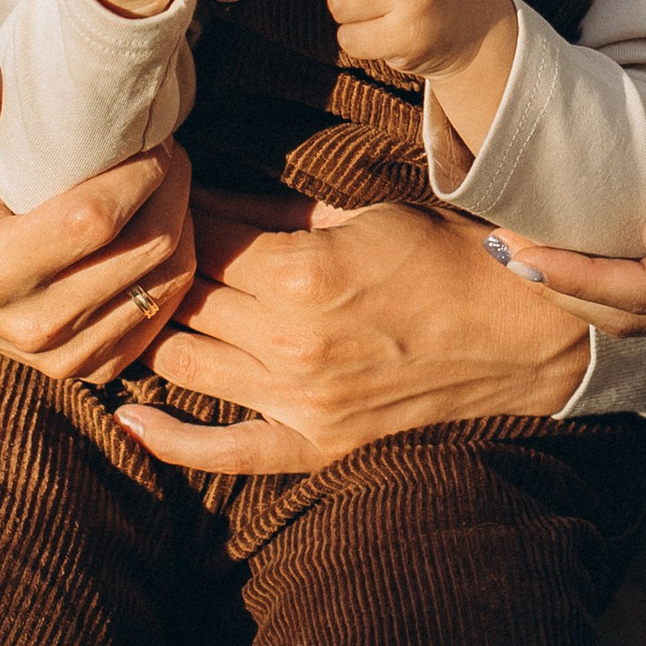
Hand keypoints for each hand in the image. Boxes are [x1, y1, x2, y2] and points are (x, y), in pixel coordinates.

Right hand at [0, 62, 195, 382]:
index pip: (94, 222)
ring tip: (163, 180)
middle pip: (146, 250)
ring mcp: (65, 355)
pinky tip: (153, 223)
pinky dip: (175, 261)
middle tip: (164, 148)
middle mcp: (30, 324)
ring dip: (181, 220)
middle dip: (170, 187)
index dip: (137, 171)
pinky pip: (166, 308)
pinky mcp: (94, 367)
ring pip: (168, 280)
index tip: (146, 133)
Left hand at [112, 186, 588, 475]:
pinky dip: (168, 439)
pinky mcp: (314, 445)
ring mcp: (299, 404)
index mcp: (301, 276)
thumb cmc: (444, 258)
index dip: (177, 217)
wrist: (518, 333)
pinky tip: (126, 414)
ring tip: (141, 305)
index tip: (163, 203)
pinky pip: (223, 452)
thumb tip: (202, 192)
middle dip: (163, 267)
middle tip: (146, 247)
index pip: (202, 241)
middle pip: (186, 299)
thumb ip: (274, 211)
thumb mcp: (360, 215)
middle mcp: (289, 345)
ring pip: (184, 363)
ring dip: (158, 331)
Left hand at [485, 40, 645, 333]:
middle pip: (630, 316)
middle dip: (560, 290)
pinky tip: (567, 259)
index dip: (575, 278)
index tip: (521, 250)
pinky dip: (600, 286)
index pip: (643, 292)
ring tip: (517, 256)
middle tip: (499, 250)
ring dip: (574, 293)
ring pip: (635, 316)